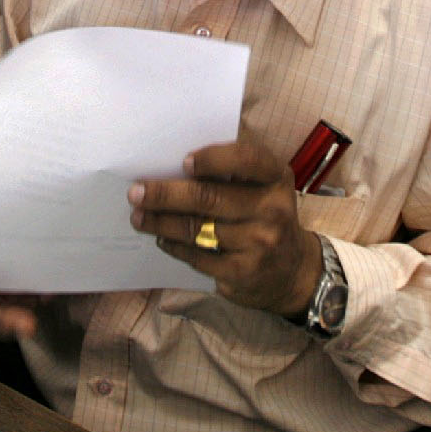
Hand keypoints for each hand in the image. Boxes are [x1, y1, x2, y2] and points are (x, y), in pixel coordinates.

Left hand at [128, 139, 318, 317]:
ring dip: (160, 222)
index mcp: (276, 178)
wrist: (294, 272)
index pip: (246, 160)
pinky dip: (174, 246)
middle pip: (208, 198)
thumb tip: (175, 167)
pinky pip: (197, 256)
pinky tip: (162, 238)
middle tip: (136, 192)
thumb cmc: (266, 217)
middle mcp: (272, 209)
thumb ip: (233, 173)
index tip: (183, 162)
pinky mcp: (242, 272)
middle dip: (165, 194)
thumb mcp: (265, 188)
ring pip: (196, 229)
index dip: (213, 159)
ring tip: (138, 216)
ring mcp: (259, 244)